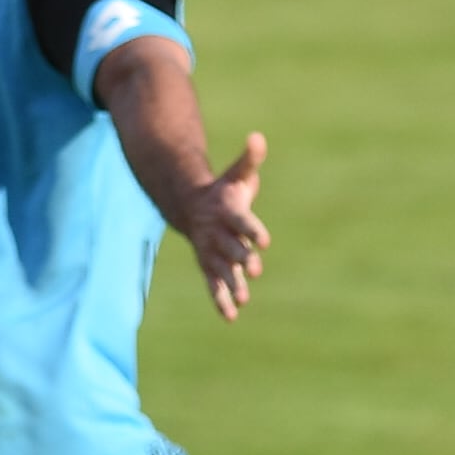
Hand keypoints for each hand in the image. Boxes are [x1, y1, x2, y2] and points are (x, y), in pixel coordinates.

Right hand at [186, 132, 270, 321]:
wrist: (189, 207)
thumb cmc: (222, 192)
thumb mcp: (236, 175)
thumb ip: (250, 159)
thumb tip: (258, 137)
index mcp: (227, 212)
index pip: (242, 221)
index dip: (253, 230)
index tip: (265, 241)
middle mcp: (217, 234)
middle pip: (230, 248)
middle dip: (242, 259)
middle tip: (256, 270)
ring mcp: (211, 251)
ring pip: (221, 269)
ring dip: (232, 284)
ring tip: (244, 298)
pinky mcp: (208, 265)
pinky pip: (213, 284)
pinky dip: (221, 300)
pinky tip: (231, 317)